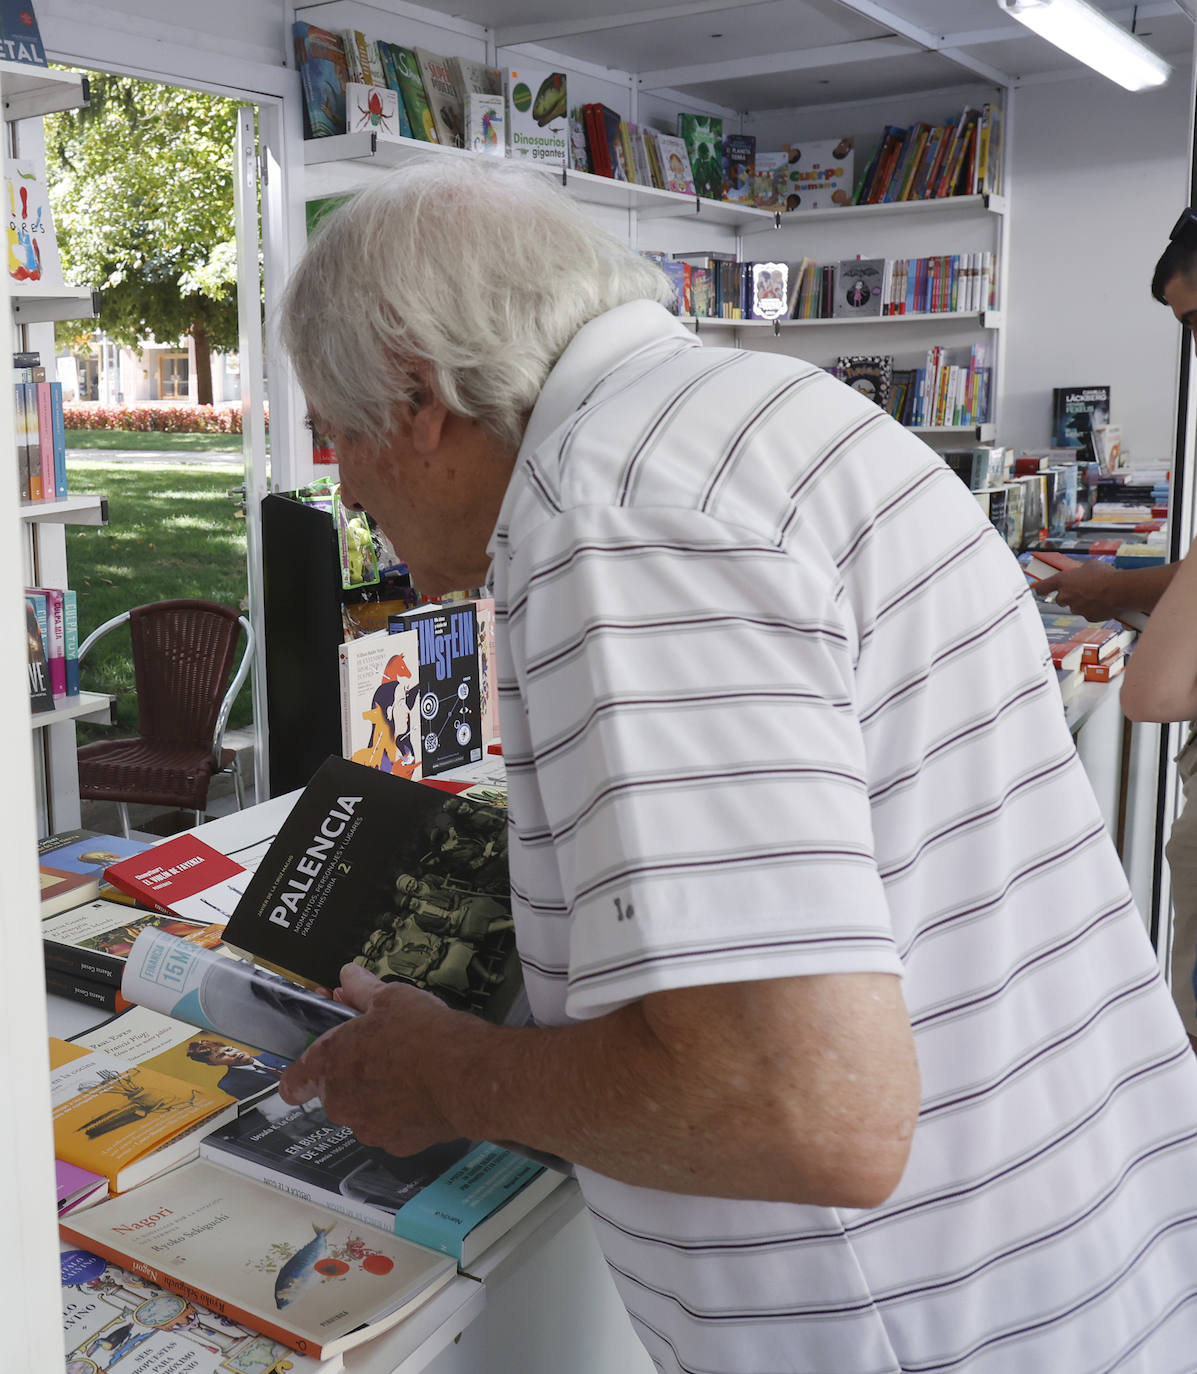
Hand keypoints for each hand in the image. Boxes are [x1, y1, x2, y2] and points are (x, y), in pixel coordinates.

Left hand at [279, 963, 475, 1154]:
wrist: (465, 1076)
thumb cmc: (425, 1035)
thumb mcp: (391, 997)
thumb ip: (362, 989)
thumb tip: (349, 976)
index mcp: (330, 1063)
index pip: (294, 1081)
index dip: (301, 1075)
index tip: (311, 1071)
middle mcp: (341, 1101)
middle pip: (335, 1091)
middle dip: (354, 1075)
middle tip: (382, 1052)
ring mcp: (367, 1127)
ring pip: (365, 1110)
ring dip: (378, 1095)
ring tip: (410, 1071)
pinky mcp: (396, 1145)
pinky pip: (392, 1127)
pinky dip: (403, 1113)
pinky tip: (424, 1092)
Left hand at [1035, 561, 1121, 621]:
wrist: (1121, 590)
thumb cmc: (1106, 575)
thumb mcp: (1090, 565)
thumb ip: (1079, 571)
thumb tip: (1080, 572)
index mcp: (1062, 581)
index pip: (1041, 588)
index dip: (1041, 588)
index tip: (1040, 589)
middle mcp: (1065, 596)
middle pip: (1059, 599)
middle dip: (1068, 595)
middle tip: (1080, 589)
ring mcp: (1075, 608)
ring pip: (1075, 606)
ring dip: (1082, 602)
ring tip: (1096, 593)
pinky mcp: (1087, 617)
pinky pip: (1087, 613)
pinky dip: (1093, 609)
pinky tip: (1102, 601)